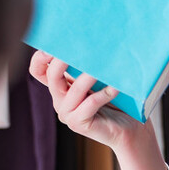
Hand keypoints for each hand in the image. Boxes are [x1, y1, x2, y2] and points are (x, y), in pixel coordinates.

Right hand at [28, 49, 154, 151]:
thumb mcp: (100, 78)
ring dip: (89, 77)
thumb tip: (96, 41)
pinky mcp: (79, 124)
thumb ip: (90, 65)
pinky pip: (90, 104)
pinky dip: (104, 94)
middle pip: (52, 77)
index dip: (40, 57)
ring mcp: (67, 113)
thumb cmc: (117, 100)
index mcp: (60, 87)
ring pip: (74, 90)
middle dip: (63, 61)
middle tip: (81, 49)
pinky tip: (116, 88)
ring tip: (104, 68)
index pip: (39, 70)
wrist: (129, 128)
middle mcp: (59, 100)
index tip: (53, 44)